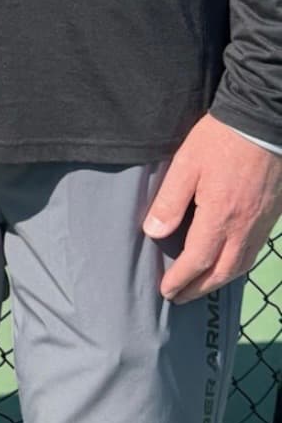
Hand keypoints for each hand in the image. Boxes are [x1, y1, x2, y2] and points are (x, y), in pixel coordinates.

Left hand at [142, 115, 281, 302]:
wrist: (261, 125)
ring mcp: (260, 224)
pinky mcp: (269, 217)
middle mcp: (243, 228)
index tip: (166, 291)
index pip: (197, 260)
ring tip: (200, 286)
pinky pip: (252, 253)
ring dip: (218, 281)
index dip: (181, 279)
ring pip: (240, 266)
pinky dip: (236, 266)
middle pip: (221, 271)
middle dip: (199, 288)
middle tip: (179, 297)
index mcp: (220, 217)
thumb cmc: (219, 140)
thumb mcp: (186, 165)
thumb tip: (154, 232)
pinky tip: (226, 263)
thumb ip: (170, 200)